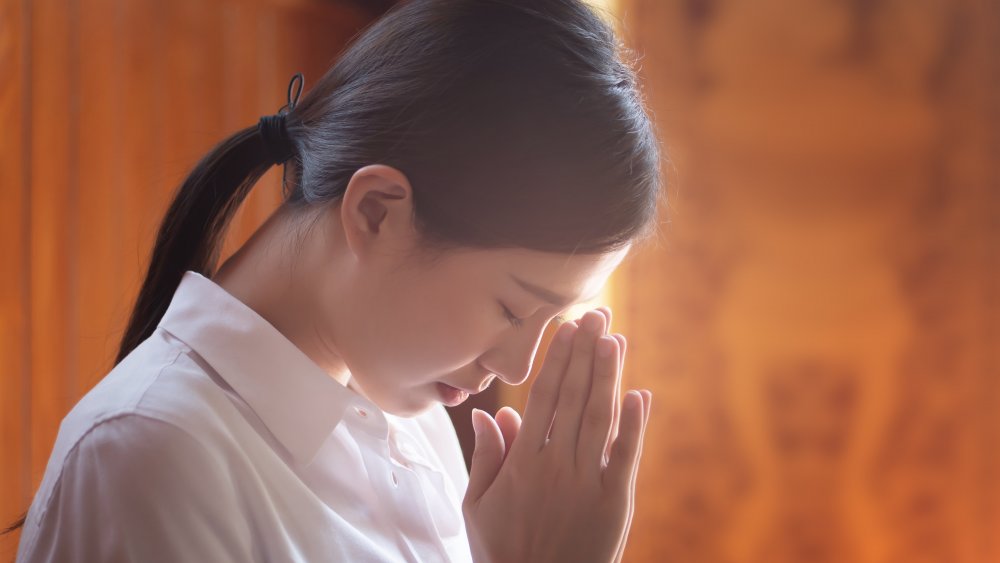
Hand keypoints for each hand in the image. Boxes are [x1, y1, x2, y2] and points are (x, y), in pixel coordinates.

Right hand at [463, 308, 651, 562]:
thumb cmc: (501, 551)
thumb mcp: (479, 505)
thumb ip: (488, 456)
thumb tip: (492, 411)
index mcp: (521, 463)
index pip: (543, 398)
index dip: (557, 360)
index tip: (566, 328)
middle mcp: (555, 467)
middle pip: (574, 398)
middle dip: (586, 353)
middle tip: (597, 315)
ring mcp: (586, 484)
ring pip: (599, 418)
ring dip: (608, 376)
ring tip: (615, 339)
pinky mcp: (613, 504)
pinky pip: (625, 457)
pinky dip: (634, 425)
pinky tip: (639, 394)